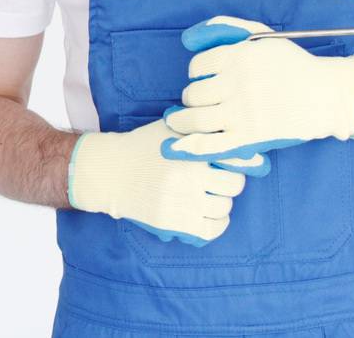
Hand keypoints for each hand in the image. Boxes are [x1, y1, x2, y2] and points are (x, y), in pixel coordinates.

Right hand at [68, 118, 252, 245]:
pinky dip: (218, 223)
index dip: (241, 160)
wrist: (112, 172)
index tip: (237, 162)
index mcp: (191, 152)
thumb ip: (199, 126)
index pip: (235, 160)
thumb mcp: (171, 128)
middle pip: (234, 185)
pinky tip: (212, 214)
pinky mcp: (175, 223)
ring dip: (221, 200)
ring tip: (211, 194)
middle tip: (221, 178)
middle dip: (230, 180)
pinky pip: (211, 229)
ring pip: (224, 207)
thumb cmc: (144, 146)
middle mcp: (189, 177)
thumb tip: (230, 126)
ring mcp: (183, 202)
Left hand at [161, 17, 353, 162]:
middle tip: (197, 100)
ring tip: (178, 120)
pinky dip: (188, 147)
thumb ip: (225, 28)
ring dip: (182, 120)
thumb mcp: (261, 37)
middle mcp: (238, 83)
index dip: (197, 74)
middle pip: (194, 93)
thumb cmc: (292, 64)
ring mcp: (243, 112)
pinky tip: (174, 146)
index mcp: (240, 56)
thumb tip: (188, 38)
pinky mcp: (250, 137)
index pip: (198, 67)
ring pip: (196, 118)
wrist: (326, 95)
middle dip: (191, 97)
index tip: (204, 79)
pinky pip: (211, 145)